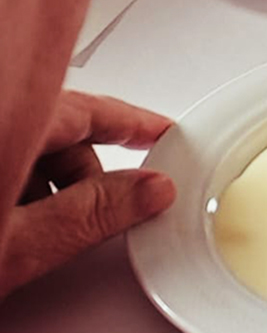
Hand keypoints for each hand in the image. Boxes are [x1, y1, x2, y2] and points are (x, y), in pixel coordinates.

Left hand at [0, 91, 175, 297]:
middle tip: (95, 214)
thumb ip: (88, 214)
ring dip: (44, 180)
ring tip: (33, 234)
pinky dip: (12, 177)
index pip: (88, 107)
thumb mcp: (14, 248)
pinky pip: (2, 148)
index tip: (162, 133)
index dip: (132, 123)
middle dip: (83, 169)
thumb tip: (149, 190)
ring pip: (26, 140)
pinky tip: (4, 224)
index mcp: (9, 122)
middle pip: (57, 127)